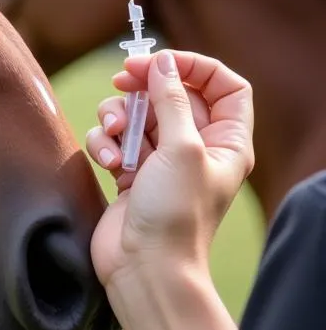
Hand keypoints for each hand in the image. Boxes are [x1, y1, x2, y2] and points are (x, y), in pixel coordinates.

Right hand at [85, 50, 253, 329]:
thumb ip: (171, 100)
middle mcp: (195, 148)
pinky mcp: (130, 174)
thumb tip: (161, 63)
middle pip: (171, 95)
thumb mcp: (181, 148)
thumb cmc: (175, 214)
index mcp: (225, 141)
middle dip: (143, 87)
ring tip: (113, 138)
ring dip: (117, 119)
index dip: (194, 67)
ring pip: (136, 115)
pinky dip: (105, 145)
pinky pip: (114, 141)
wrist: (144, 267)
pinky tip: (107, 163)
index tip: (160, 62)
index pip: (223, 86)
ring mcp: (161, 161)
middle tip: (121, 80)